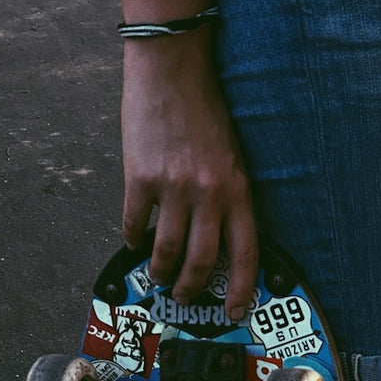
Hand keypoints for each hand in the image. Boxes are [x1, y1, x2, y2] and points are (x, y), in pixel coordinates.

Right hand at [121, 33, 257, 318]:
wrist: (171, 68)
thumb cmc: (204, 110)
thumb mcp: (231, 157)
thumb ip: (228, 197)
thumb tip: (218, 238)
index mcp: (237, 190)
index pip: (246, 253)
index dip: (243, 290)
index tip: (237, 311)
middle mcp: (209, 193)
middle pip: (202, 262)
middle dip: (191, 288)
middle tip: (182, 295)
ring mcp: (174, 187)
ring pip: (167, 251)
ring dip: (161, 270)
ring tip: (157, 275)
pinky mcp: (141, 178)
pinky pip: (135, 224)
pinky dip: (134, 238)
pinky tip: (134, 240)